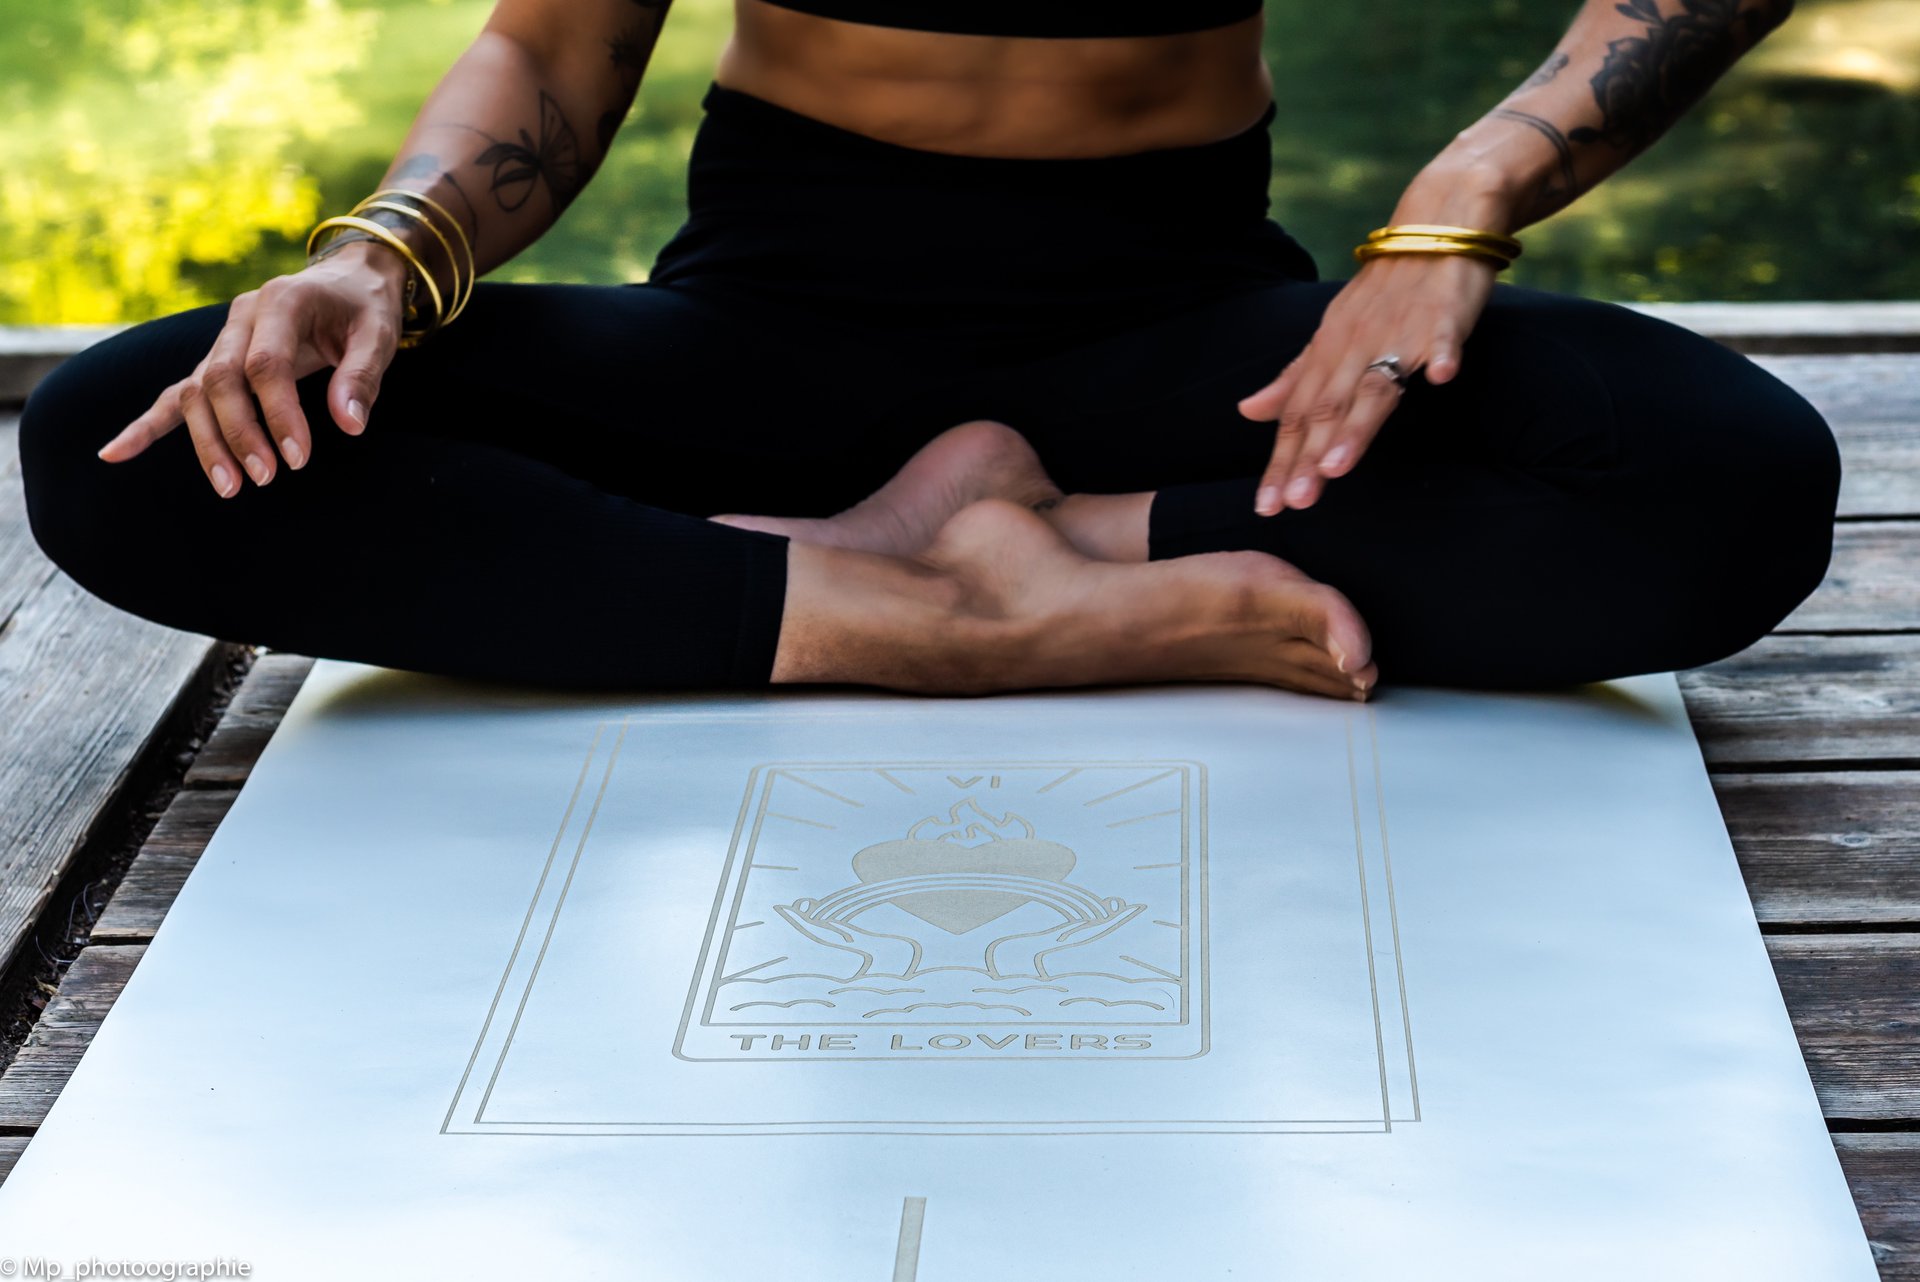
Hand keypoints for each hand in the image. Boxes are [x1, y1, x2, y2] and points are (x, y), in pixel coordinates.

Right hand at [97, 242, 409, 495]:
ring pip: (196, 391)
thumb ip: (362, 377)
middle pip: (221, 379)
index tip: (297, 457)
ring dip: (207, 441)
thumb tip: (349, 426)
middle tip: (265, 477)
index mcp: (281, 301)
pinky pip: (175, 393)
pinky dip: (148, 425)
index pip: (265, 364)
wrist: (348, 279)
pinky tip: (117, 453)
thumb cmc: (365, 308)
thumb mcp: (380, 334)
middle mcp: (242, 317)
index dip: (278, 414)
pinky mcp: (217, 360)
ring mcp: (224, 338)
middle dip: (239, 433)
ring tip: (231, 487)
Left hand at [1237, 251, 1498, 514]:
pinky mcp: (1443, 316)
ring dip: (1357, 425)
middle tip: (1295, 502)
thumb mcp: (1331, 335)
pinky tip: (1440, 377)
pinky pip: (1441, 337)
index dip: (1281, 461)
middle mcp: (1356, 347)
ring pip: (1375, 384)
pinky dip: (1440, 354)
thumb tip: (1247, 411)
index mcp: (1328, 354)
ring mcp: (1400, 332)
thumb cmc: (1382, 293)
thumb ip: (1294, 379)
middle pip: (1329, 408)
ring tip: (1337, 467)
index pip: (1297, 416)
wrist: (1433, 228)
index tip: (1267, 506)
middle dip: (1309, 458)